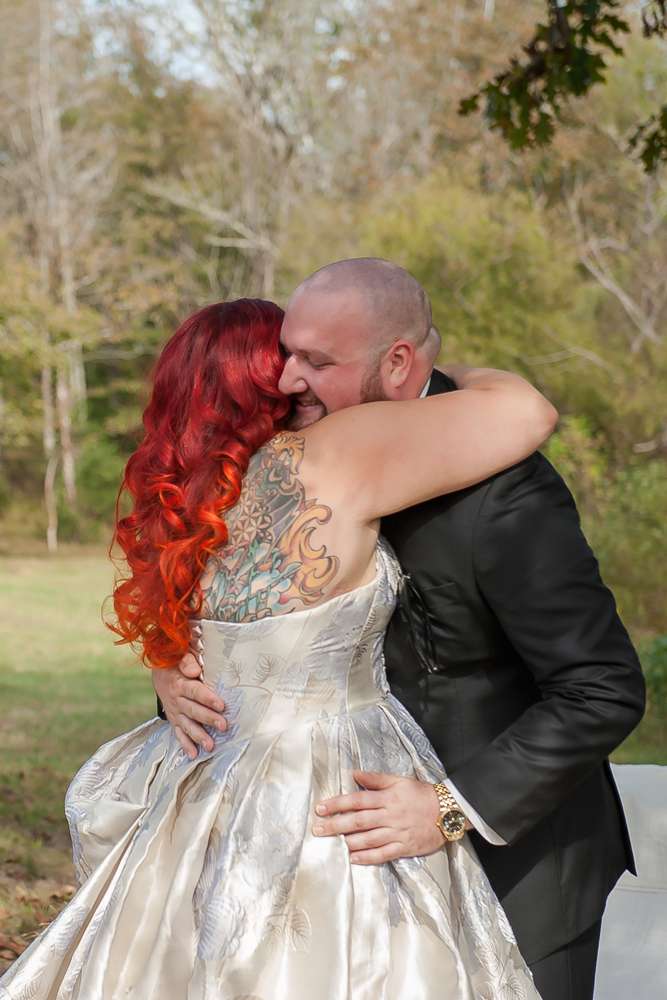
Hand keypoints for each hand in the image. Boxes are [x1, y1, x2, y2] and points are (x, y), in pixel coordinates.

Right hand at [152, 652, 226, 759]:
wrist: (159, 675)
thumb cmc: (176, 665)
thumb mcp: (180, 657)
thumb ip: (188, 662)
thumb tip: (194, 671)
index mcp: (180, 684)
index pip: (195, 692)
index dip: (208, 698)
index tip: (221, 705)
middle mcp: (176, 700)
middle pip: (193, 711)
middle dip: (208, 719)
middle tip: (223, 726)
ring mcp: (175, 712)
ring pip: (187, 725)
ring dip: (199, 736)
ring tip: (210, 746)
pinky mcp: (174, 720)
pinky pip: (179, 734)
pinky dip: (185, 744)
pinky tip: (194, 754)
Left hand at [312, 771, 448, 863]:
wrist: (448, 811)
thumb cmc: (421, 794)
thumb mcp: (399, 780)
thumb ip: (375, 778)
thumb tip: (354, 774)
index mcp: (387, 797)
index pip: (357, 800)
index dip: (338, 803)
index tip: (320, 807)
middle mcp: (390, 815)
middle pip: (358, 821)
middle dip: (336, 825)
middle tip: (317, 829)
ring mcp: (397, 833)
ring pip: (368, 839)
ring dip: (348, 842)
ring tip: (331, 843)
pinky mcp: (405, 848)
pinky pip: (383, 854)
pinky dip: (367, 857)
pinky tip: (353, 859)